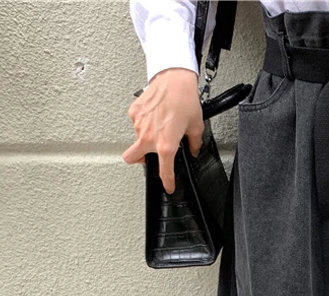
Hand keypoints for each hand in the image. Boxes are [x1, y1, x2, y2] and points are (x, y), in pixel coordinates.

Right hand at [122, 68, 203, 193]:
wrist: (173, 77)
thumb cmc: (184, 99)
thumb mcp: (196, 126)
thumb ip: (194, 143)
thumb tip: (193, 149)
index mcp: (165, 145)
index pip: (164, 171)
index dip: (167, 182)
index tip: (168, 186)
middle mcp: (148, 136)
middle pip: (132, 158)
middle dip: (139, 160)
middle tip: (149, 157)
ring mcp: (139, 124)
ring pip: (136, 139)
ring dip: (145, 138)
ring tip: (159, 127)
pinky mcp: (134, 112)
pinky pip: (136, 123)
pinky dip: (144, 123)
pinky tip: (155, 115)